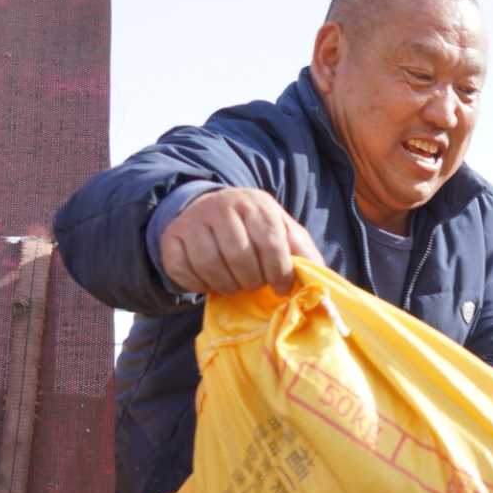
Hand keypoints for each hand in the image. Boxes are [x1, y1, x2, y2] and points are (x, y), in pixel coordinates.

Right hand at [158, 186, 325, 295]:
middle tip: (254, 285)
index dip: (279, 272)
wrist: (208, 210)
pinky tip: (211, 281)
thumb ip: (303, 252)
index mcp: (256, 204)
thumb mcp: (282, 232)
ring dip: (227, 285)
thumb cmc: (253, 229)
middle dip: (252, 281)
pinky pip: (185, 271)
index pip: (270, 242)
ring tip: (235, 285)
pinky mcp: (171, 237)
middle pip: (240, 257)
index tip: (281, 288)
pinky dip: (200, 284)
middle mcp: (222, 206)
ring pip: (212, 265)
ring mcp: (194, 220)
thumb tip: (321, 280)